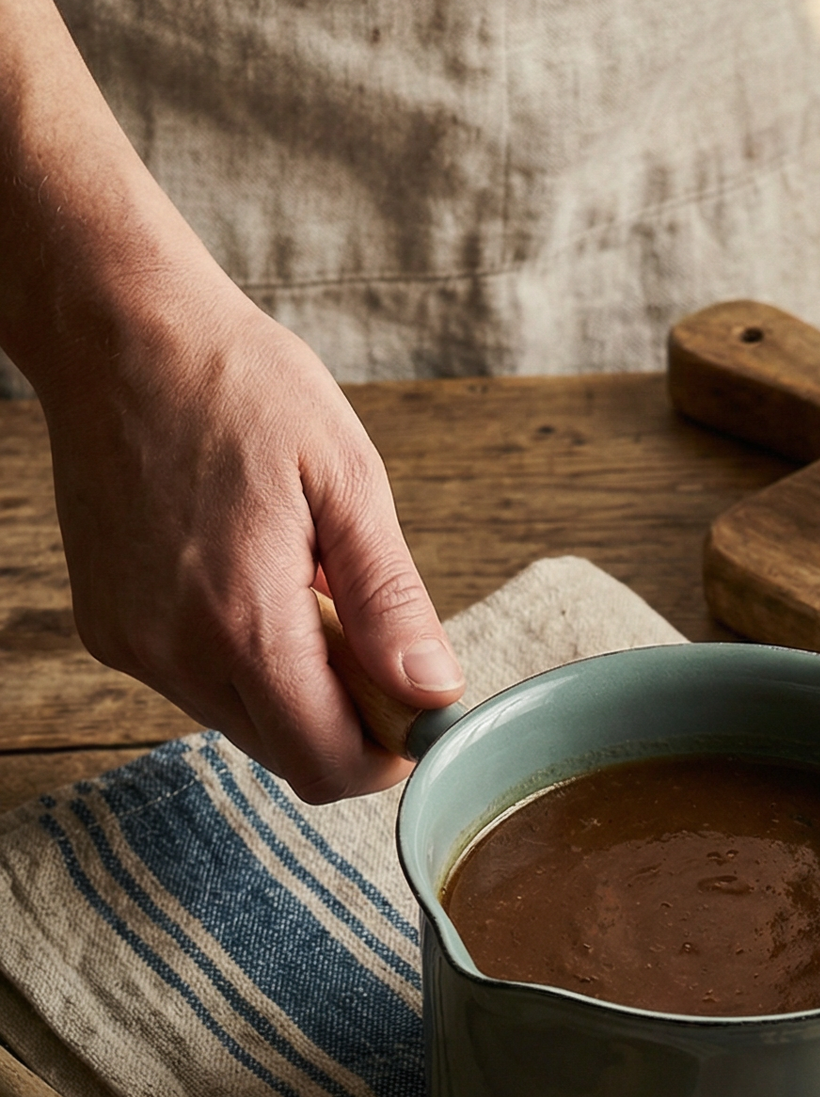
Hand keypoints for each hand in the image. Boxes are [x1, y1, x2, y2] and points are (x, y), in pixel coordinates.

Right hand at [38, 265, 463, 803]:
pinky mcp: (109, 631)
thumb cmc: (241, 388)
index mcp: (242, 619)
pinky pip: (196, 685)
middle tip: (366, 628)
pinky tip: (249, 579)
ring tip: (303, 586)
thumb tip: (433, 693)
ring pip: (243, 724)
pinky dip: (240, 659)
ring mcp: (132, 645)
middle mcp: (174, 651)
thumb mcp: (347, 481)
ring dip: (293, 687)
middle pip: (288, 754)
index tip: (416, 701)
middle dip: (345, 717)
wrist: (120, 334)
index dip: (388, 751)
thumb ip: (391, 602)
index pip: (327, 761)